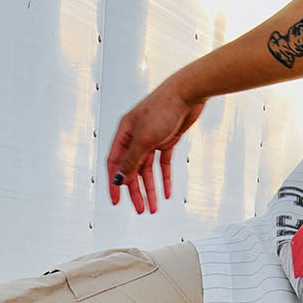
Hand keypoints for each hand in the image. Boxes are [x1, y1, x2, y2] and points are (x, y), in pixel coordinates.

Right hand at [106, 76, 204, 214]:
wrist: (188, 93)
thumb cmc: (163, 107)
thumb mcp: (144, 139)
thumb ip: (131, 161)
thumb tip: (119, 179)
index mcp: (125, 133)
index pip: (115, 163)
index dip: (114, 184)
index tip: (116, 201)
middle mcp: (136, 137)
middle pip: (132, 170)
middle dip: (136, 191)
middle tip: (140, 209)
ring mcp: (151, 139)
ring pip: (148, 170)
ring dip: (150, 189)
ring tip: (153, 207)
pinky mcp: (167, 140)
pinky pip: (163, 164)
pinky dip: (164, 178)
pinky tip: (166, 193)